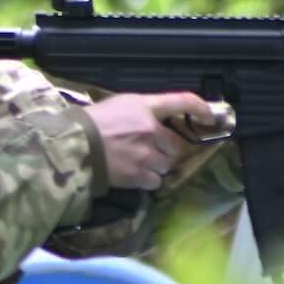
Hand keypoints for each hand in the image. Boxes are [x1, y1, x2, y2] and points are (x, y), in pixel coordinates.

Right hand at [83, 90, 217, 188]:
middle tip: (150, 150)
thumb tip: (154, 123)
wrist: (73, 146)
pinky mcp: (138, 175)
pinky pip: (155, 181)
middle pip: (175, 144)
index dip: (200, 108)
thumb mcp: (117, 105)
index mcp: (144, 107)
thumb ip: (140, 112)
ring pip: (166, 164)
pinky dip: (147, 181)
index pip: (181, 101)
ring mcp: (146, 154)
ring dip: (157, 166)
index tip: (210, 117)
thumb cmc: (90, 122)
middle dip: (166, 149)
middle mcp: (150, 129)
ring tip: (138, 164)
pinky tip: (134, 176)